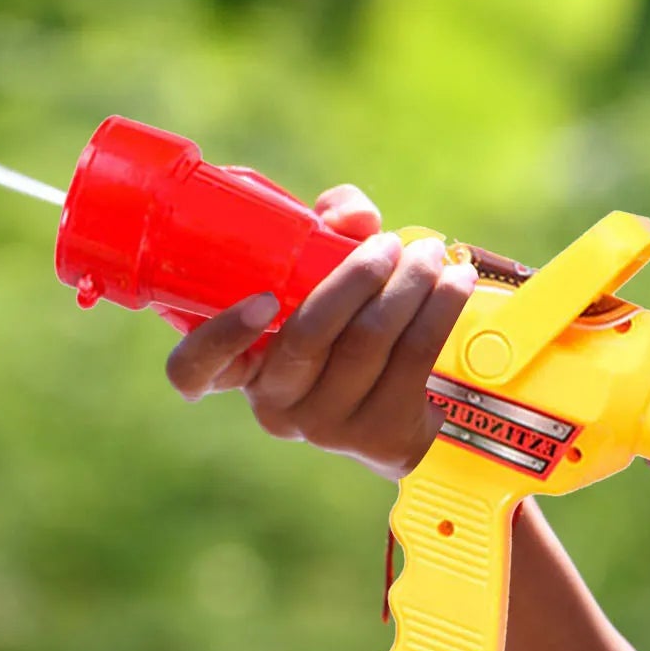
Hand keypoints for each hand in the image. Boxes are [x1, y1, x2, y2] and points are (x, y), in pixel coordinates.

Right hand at [163, 185, 476, 482]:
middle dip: (354, 279)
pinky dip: (439, 310)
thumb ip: (326, 232)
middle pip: (307, 338)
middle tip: (388, 245)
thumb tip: (352, 215)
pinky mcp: (380, 435)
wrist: (403, 408)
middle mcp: (276, 404)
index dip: (220, 336)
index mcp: (241, 368)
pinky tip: (456, 282)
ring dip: (408, 287)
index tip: (262, 298)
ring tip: (429, 255)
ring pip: (367, 343)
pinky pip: (412, 359)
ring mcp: (326, 427)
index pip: (193, 371)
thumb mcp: (324, 277)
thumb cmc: (348, 327)